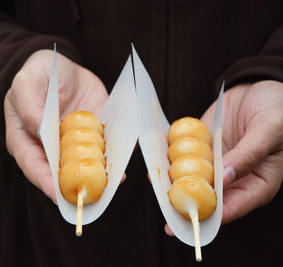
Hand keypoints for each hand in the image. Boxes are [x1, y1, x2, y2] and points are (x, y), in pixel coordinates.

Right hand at [4, 50, 107, 202]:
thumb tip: (40, 129)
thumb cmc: (36, 75)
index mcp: (27, 141)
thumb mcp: (26, 83)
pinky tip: (127, 154)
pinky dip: (117, 152)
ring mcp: (75, 143)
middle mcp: (52, 149)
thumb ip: (29, 106)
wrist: (61, 67)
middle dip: (79, 184)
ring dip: (102, 173)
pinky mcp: (94, 134)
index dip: (46, 184)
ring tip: (116, 178)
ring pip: (87, 164)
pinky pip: (106, 145)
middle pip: (62, 173)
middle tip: (94, 192)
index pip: (34, 167)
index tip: (59, 197)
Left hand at [165, 80, 282, 234]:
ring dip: (172, 180)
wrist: (259, 88)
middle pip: (207, 198)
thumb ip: (249, 155)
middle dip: (185, 201)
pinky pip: (184, 155)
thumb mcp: (269, 130)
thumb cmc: (278, 109)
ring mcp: (215, 164)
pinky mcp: (202, 149)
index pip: (232, 208)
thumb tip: (225, 178)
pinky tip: (156, 157)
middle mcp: (233, 178)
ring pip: (191, 178)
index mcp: (257, 183)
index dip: (210, 216)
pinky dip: (170, 156)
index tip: (188, 219)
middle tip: (164, 202)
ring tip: (154, 178)